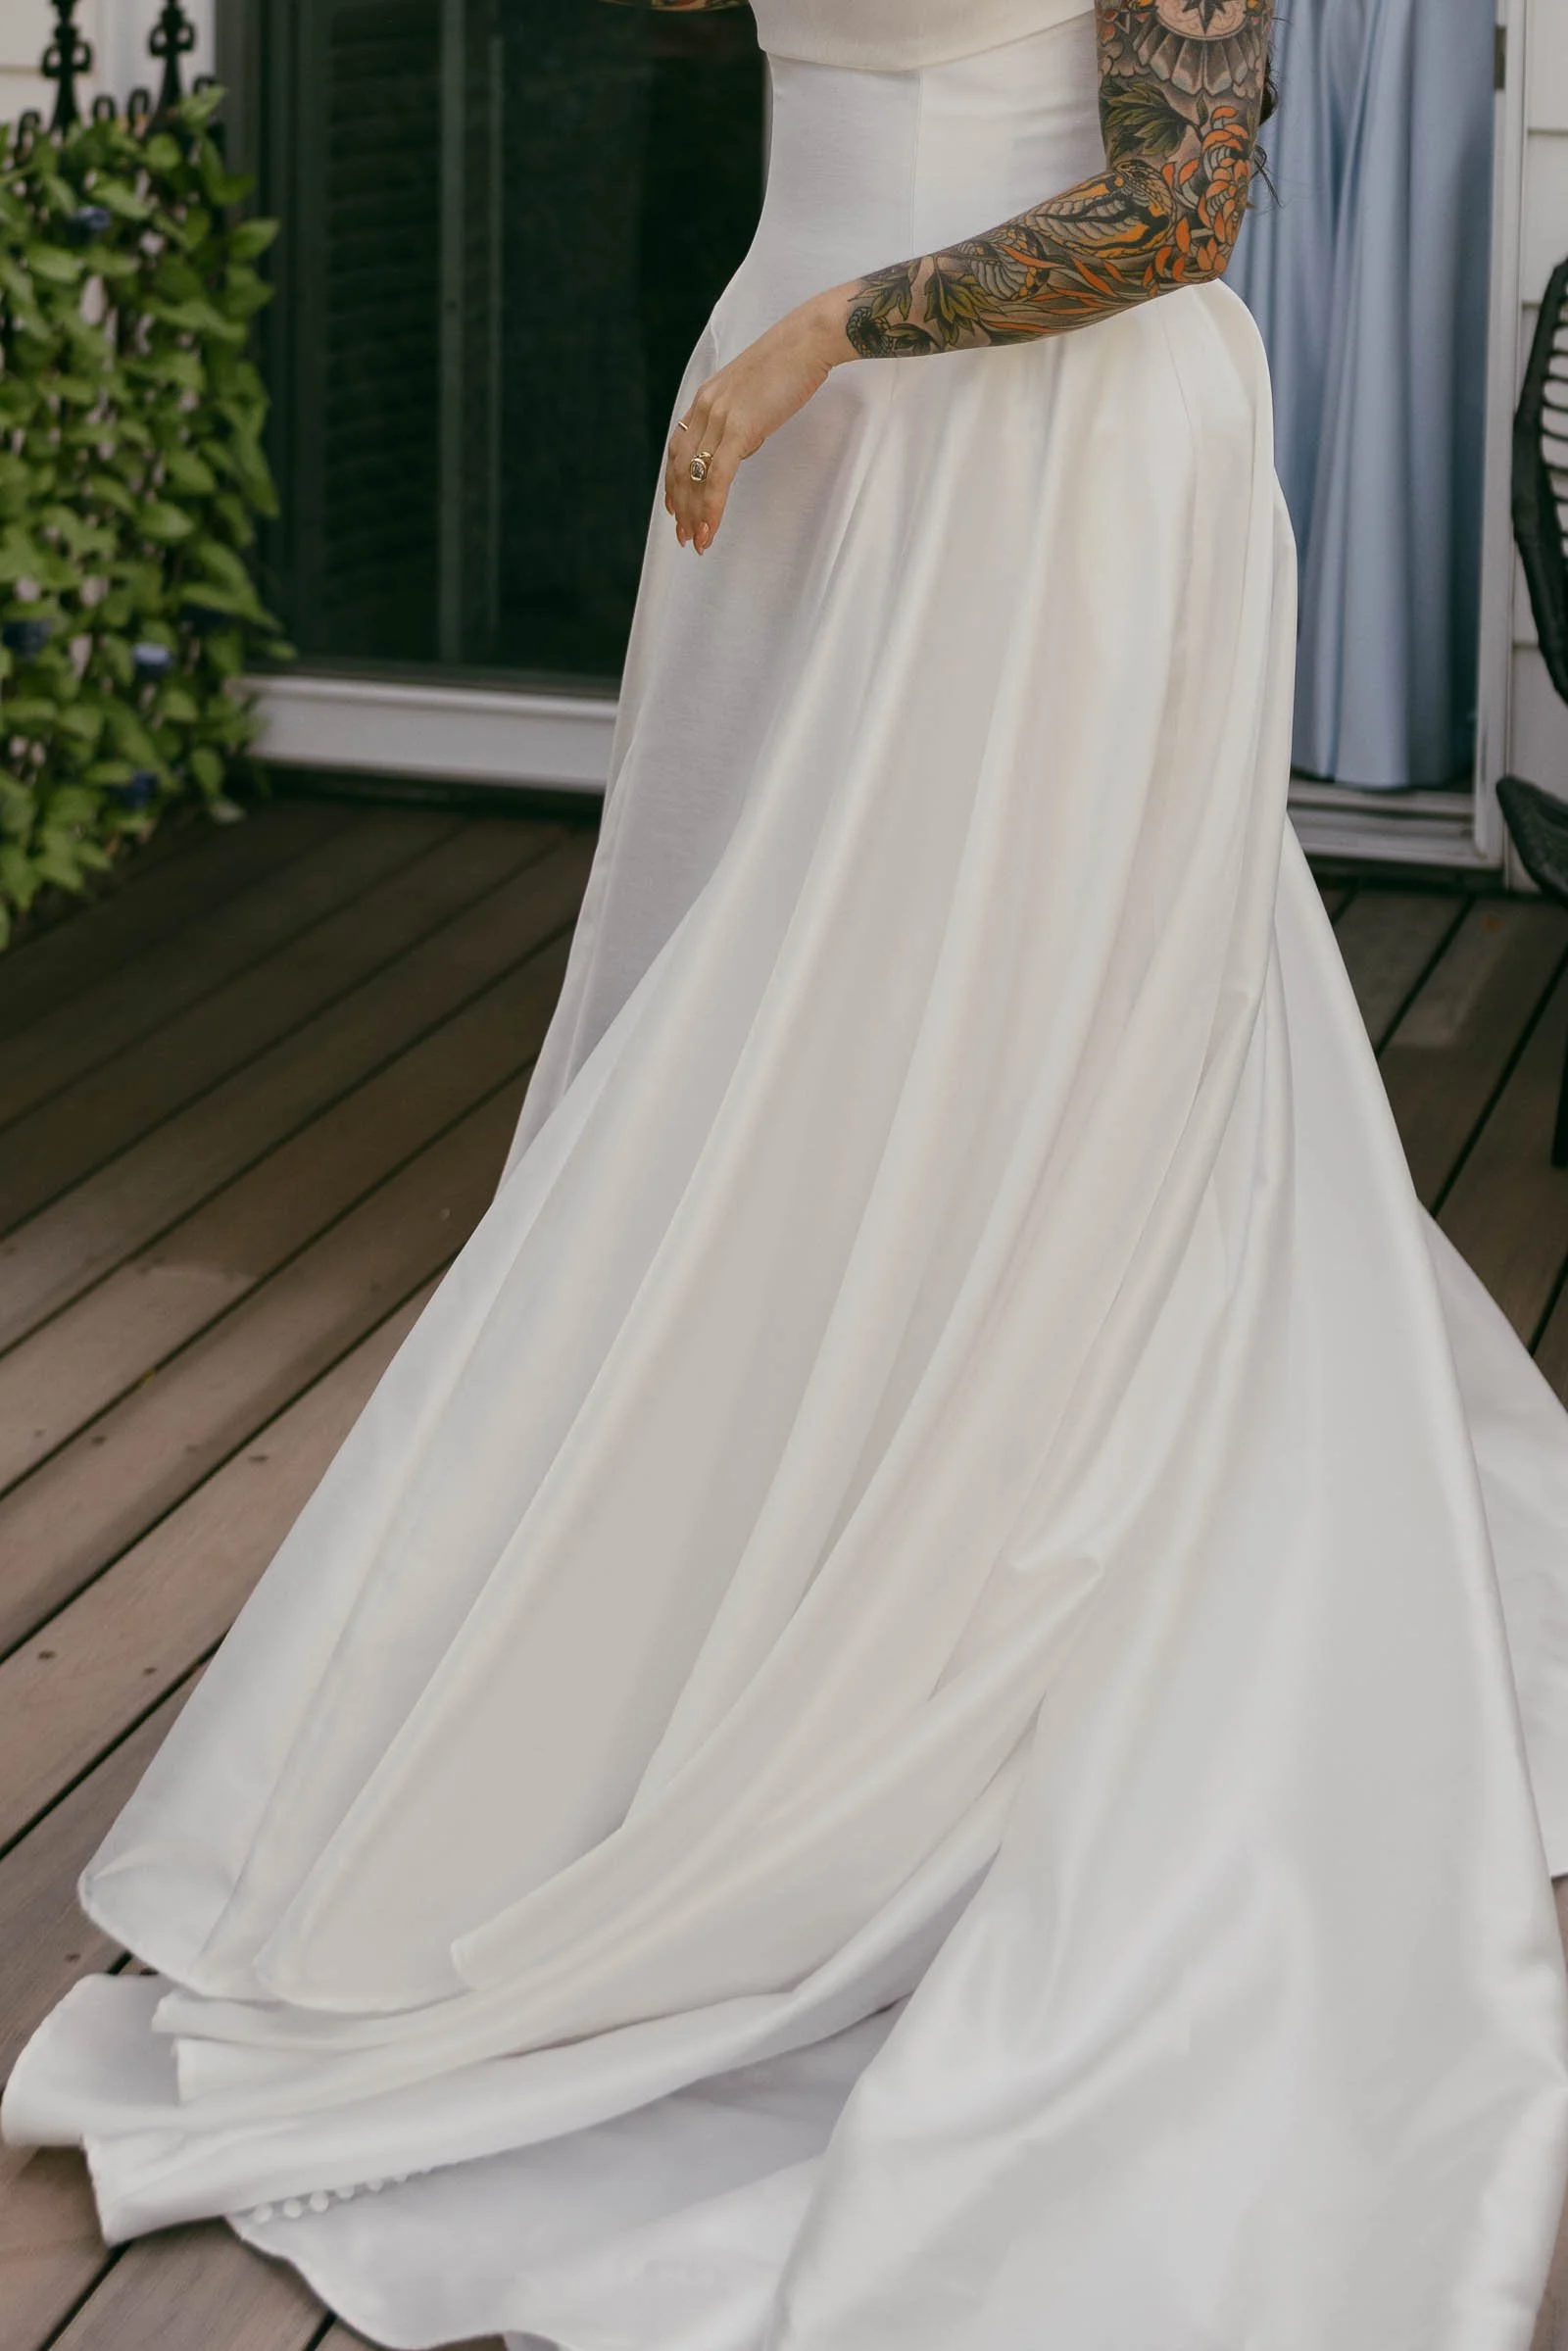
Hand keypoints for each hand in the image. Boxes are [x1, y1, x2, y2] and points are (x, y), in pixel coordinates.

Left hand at [664, 293, 850, 552]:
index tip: (674, 507)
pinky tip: (710, 529)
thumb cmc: (791, 362)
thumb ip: (741, 417)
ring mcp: (719, 418)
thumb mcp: (755, 391)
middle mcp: (705, 408)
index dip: (673, 481)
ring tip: (696, 541)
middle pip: (681, 468)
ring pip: (694, 478)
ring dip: (693, 515)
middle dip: (680, 506)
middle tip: (683, 535)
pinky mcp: (739, 429)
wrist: (809, 340)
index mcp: (707, 398)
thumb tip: (742, 444)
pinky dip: (711, 508)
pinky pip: (717, 479)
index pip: (679, 448)